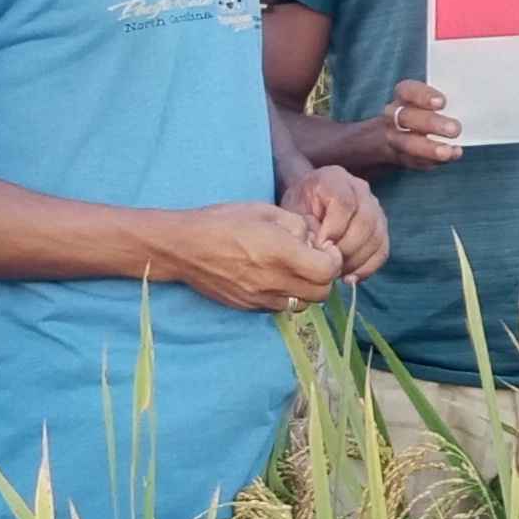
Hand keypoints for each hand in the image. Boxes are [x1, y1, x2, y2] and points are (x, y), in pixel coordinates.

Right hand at [159, 200, 347, 312]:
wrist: (185, 247)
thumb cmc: (223, 222)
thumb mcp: (265, 210)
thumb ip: (297, 225)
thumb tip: (313, 240)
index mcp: (280, 254)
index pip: (328, 270)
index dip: (334, 258)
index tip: (324, 247)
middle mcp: (274, 281)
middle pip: (321, 293)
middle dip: (324, 276)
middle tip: (313, 259)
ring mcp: (261, 299)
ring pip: (303, 305)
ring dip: (307, 289)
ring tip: (294, 269)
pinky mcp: (250, 308)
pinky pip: (281, 308)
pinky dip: (287, 295)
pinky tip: (274, 277)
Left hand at [287, 163, 388, 278]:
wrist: (310, 198)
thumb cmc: (300, 204)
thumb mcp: (294, 211)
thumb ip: (306, 227)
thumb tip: (321, 249)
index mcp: (335, 179)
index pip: (344, 204)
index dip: (334, 229)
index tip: (319, 247)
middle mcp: (361, 189)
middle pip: (365, 222)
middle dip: (346, 249)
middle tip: (328, 265)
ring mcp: (375, 207)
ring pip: (376, 238)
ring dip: (357, 261)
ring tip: (336, 274)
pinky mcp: (381, 226)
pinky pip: (382, 250)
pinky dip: (368, 267)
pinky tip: (350, 278)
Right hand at [368, 80, 463, 167]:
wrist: (398, 133)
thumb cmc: (426, 110)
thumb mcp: (431, 99)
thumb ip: (448, 98)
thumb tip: (471, 100)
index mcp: (403, 95)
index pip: (408, 90)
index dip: (424, 96)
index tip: (442, 102)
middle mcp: (393, 115)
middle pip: (407, 117)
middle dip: (431, 123)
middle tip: (455, 129)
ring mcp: (394, 137)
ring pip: (407, 143)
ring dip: (429, 148)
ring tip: (448, 151)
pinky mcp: (400, 156)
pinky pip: (413, 160)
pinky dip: (432, 160)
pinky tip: (450, 156)